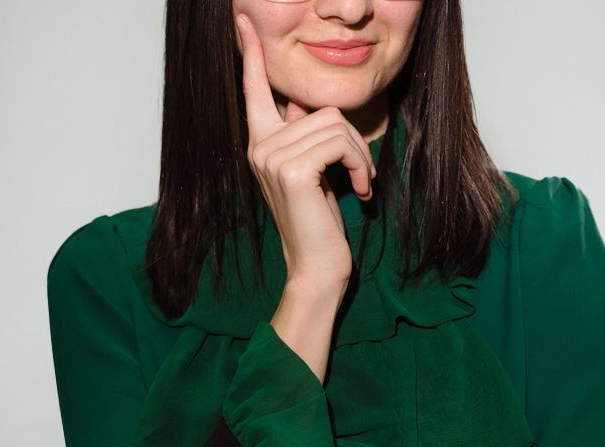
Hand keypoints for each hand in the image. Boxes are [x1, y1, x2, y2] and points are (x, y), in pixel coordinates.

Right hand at [236, 14, 376, 288]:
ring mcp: (271, 156)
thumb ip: (301, 136)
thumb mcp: (309, 172)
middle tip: (361, 173)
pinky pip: (341, 142)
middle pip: (321, 109)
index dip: (250, 54)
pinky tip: (360, 190)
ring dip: (361, 154)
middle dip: (354, 141)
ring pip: (336, 124)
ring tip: (360, 183)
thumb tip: (296, 104)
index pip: (254, 90)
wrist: (316, 265)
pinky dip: (361, 164)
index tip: (243, 21)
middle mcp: (259, 146)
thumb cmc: (317, 220)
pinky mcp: (292, 169)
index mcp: (260, 143)